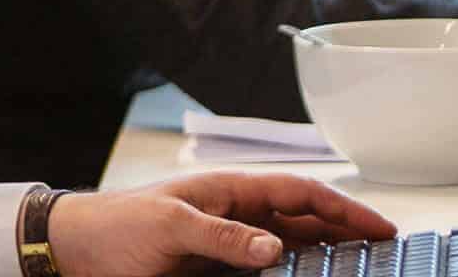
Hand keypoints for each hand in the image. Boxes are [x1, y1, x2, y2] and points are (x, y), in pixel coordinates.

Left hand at [44, 171, 395, 276]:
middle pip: (302, 219)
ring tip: (355, 266)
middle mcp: (233, 214)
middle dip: (343, 230)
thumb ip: (224, 237)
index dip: (342, 208)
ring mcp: (226, 242)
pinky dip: (289, 274)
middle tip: (381, 248)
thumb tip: (273, 246)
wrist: (76, 250)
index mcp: (228, 190)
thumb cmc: (115, 226)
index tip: (378, 225)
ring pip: (287, 246)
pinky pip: (263, 270)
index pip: (299, 193)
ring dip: (320, 254)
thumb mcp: (171, 227)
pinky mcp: (215, 269)